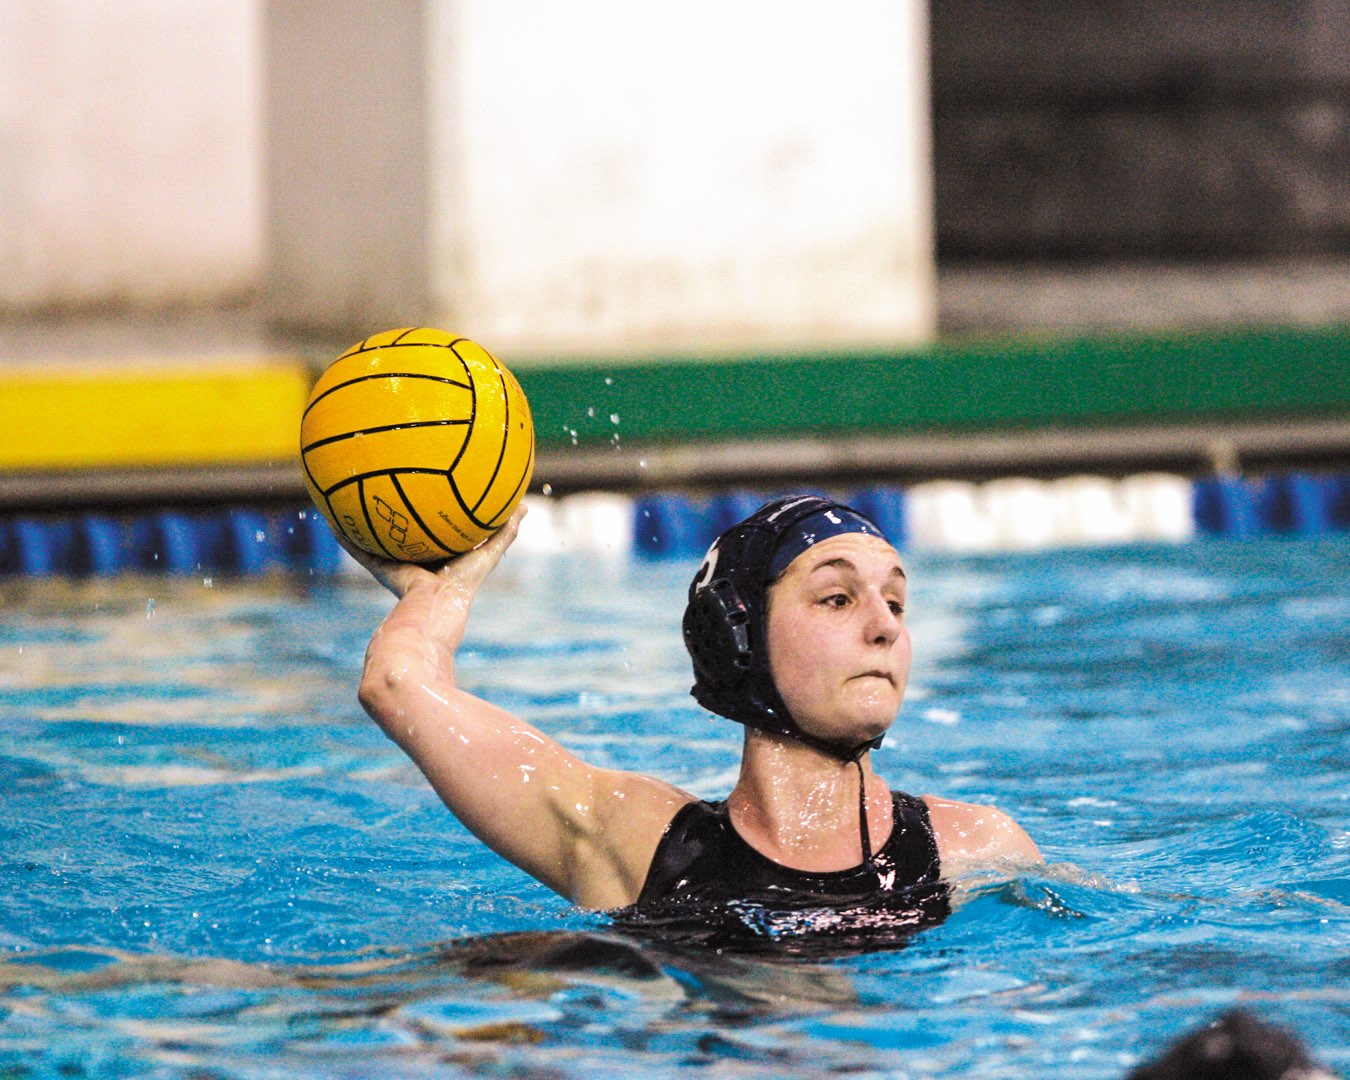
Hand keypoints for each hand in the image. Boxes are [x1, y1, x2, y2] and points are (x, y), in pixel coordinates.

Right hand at [335, 503, 527, 598]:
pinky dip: (345, 537)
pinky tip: (332, 519)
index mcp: (438, 559)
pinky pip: (359, 550)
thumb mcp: (487, 555)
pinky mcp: (379, 568)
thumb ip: (503, 532)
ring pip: (378, 539)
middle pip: (404, 532)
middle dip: (398, 514)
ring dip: (367, 522)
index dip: (434, 516)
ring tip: (354, 496)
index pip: (435, 533)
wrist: (432, 612)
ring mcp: (394, 564)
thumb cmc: (461, 589)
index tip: (431, 495)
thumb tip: (523, 506)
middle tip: (389, 486)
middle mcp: (414, 561)